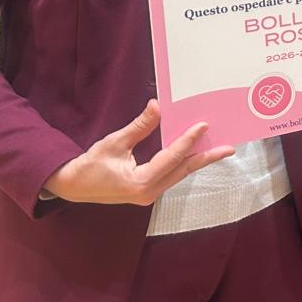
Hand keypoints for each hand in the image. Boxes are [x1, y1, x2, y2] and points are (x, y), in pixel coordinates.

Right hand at [42, 100, 234, 205]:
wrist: (72, 186)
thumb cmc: (90, 165)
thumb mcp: (114, 143)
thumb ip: (139, 127)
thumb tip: (157, 106)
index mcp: (140, 182)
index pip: (172, 158)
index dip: (189, 140)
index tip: (204, 125)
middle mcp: (149, 192)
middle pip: (183, 170)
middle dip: (206, 157)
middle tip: (229, 148)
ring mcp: (149, 195)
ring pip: (179, 174)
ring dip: (197, 160)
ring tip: (218, 149)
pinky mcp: (147, 192)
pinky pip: (171, 175)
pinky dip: (183, 163)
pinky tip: (194, 153)